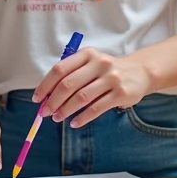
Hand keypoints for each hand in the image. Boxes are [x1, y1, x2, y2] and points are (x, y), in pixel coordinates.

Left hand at [34, 48, 153, 127]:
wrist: (139, 72)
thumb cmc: (106, 71)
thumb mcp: (90, 64)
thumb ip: (71, 75)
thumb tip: (47, 97)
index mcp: (87, 54)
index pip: (60, 69)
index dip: (45, 85)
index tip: (37, 99)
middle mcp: (99, 63)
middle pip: (68, 84)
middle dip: (53, 101)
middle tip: (46, 113)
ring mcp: (111, 78)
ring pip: (81, 98)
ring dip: (66, 110)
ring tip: (57, 118)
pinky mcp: (120, 94)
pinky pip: (96, 109)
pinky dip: (82, 118)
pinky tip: (74, 123)